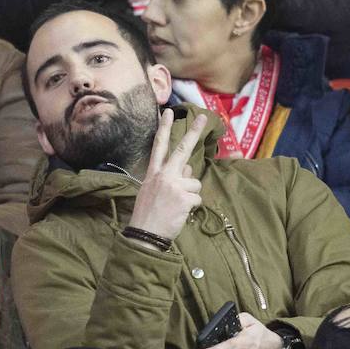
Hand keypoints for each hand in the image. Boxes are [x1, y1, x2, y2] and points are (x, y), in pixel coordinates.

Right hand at [129, 108, 206, 243]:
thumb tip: (189, 167)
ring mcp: (174, 185)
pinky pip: (197, 198)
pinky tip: (180, 213)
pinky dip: (192, 207)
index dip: (164, 129)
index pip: (159, 147)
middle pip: (182, 150)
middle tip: (204, 117)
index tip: (168, 112)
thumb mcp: (152, 192)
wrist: (145, 236)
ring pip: (195, 182)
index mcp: (153, 174)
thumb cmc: (148, 215)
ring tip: (177, 206)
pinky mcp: (184, 197)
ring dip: (191, 194)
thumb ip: (170, 177)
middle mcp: (164, 176)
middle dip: (194, 132)